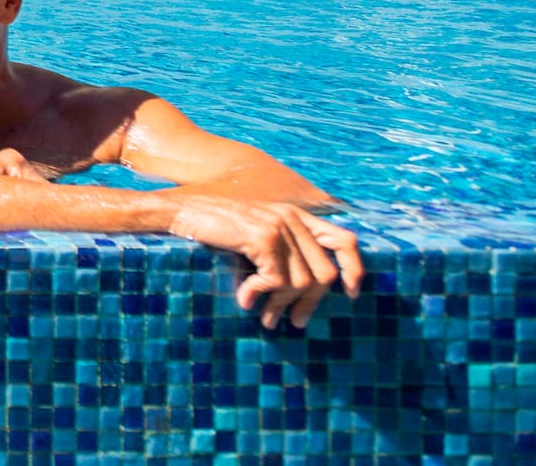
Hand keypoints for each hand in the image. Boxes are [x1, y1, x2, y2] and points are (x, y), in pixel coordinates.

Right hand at [168, 196, 365, 328]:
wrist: (181, 213)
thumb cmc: (214, 227)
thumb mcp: (256, 232)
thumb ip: (283, 247)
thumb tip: (306, 289)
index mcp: (296, 215)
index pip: (345, 240)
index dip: (354, 270)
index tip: (351, 295)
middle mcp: (292, 218)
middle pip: (324, 273)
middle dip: (310, 304)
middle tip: (293, 322)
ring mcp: (279, 227)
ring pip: (301, 282)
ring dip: (281, 305)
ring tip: (265, 317)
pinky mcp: (263, 238)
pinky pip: (276, 281)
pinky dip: (260, 296)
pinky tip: (244, 300)